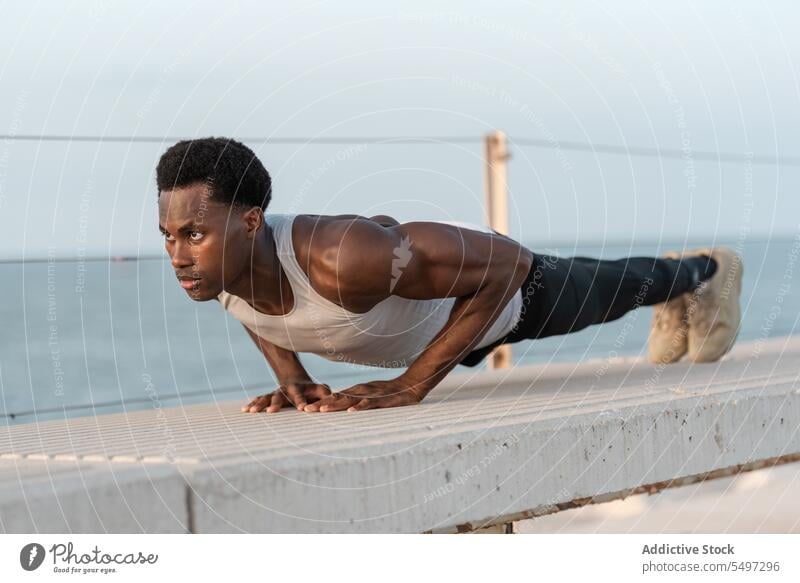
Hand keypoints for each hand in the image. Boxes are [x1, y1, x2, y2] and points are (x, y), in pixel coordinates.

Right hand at [242, 380, 331, 413]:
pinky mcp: (268, 397)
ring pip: (266, 397)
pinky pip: (259, 399)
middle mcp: (285, 390)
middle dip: (276, 404)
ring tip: (252, 412)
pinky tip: (245, 410)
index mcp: (299, 389)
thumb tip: (334, 399)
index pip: (301, 395)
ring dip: (260, 404)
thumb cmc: (311, 390)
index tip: (303, 409)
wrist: (295, 379)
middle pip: (280, 396)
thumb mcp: (321, 389)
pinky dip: (252, 404)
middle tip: (271, 412)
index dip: (302, 401)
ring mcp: (275, 393)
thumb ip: (326, 394)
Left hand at [303, 378, 424, 412]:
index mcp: (356, 391)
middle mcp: (360, 391)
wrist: (409, 386)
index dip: (320, 403)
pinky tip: (352, 411)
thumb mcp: (369, 396)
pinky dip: (360, 407)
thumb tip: (341, 409)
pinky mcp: (382, 399)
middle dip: (322, 405)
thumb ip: (356, 401)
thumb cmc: (388, 393)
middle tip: (306, 411)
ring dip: (336, 405)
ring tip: (322, 410)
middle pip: (337, 399)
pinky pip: (369, 403)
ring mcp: (370, 394)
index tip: (305, 409)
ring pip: (350, 400)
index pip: (334, 397)